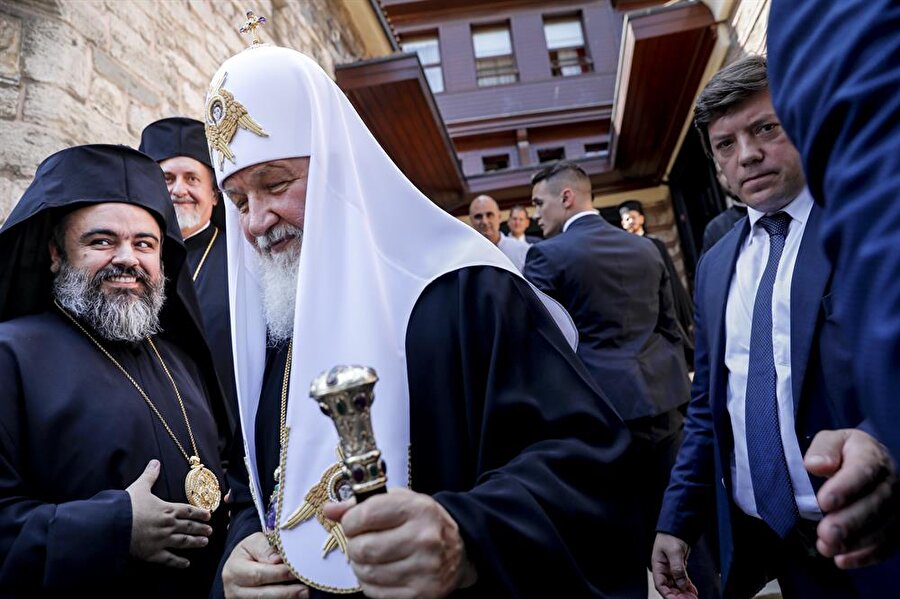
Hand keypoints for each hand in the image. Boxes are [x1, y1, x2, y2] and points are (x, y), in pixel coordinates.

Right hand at [126, 459, 212, 567]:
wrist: (114, 526)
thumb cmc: (127, 506)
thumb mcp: (139, 487)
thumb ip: (150, 475)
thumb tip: (155, 462)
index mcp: (167, 509)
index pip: (188, 511)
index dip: (199, 513)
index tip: (208, 516)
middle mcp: (168, 525)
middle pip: (189, 527)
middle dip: (201, 528)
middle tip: (210, 531)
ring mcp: (162, 540)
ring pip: (184, 542)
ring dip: (195, 543)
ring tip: (205, 543)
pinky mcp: (153, 554)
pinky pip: (169, 559)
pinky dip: (179, 562)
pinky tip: (186, 564)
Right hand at [222, 532, 308, 598]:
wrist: (241, 564)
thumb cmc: (252, 551)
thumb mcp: (256, 542)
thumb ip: (266, 548)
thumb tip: (278, 560)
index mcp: (233, 569)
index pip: (258, 574)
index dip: (279, 574)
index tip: (296, 570)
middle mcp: (233, 589)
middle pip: (262, 594)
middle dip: (286, 591)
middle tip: (305, 589)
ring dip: (286, 598)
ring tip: (304, 593)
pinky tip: (295, 597)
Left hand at [322, 488, 476, 598]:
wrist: (460, 549)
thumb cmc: (423, 522)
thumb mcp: (399, 502)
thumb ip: (362, 504)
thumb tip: (329, 510)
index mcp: (418, 510)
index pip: (364, 515)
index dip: (349, 522)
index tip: (353, 523)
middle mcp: (424, 539)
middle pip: (362, 548)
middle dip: (353, 546)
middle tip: (361, 542)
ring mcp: (424, 569)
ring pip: (366, 573)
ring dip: (360, 566)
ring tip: (372, 557)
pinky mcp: (421, 594)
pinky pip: (375, 592)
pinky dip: (371, 583)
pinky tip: (382, 572)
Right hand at [651, 532, 698, 598]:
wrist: (677, 527)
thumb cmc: (670, 536)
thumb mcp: (674, 552)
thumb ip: (677, 569)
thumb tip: (681, 583)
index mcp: (658, 566)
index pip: (660, 585)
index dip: (668, 594)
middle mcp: (664, 569)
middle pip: (670, 587)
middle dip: (678, 595)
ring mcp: (672, 568)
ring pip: (677, 585)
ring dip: (684, 592)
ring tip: (692, 597)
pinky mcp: (679, 567)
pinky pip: (683, 580)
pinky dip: (688, 586)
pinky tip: (693, 590)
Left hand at [805, 429, 899, 567]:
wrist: (870, 463)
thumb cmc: (844, 453)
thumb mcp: (832, 441)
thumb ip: (823, 449)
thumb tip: (815, 465)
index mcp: (873, 456)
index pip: (863, 471)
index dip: (845, 487)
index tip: (823, 501)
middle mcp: (891, 483)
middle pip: (876, 505)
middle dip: (850, 522)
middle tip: (826, 533)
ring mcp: (897, 507)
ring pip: (883, 529)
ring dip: (854, 542)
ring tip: (826, 547)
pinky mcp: (896, 528)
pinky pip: (887, 546)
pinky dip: (866, 557)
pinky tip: (842, 561)